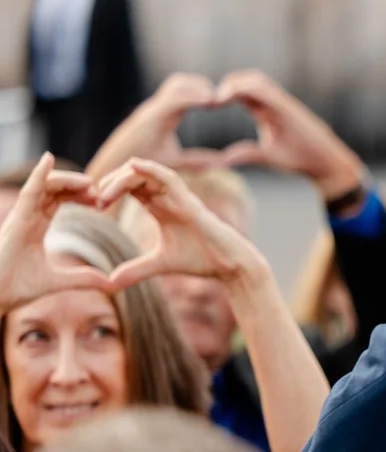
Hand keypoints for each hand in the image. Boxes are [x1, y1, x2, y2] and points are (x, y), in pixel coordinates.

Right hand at [0, 154, 111, 312]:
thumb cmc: (18, 287)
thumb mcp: (58, 281)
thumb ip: (82, 279)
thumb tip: (110, 284)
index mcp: (35, 226)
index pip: (57, 201)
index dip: (77, 196)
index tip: (98, 199)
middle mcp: (27, 217)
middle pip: (53, 190)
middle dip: (76, 186)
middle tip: (99, 190)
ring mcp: (21, 216)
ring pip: (43, 186)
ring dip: (67, 180)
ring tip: (89, 183)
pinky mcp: (16, 218)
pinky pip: (28, 191)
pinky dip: (38, 175)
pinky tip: (48, 160)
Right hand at [86, 73, 226, 180]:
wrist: (115, 176)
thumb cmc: (142, 170)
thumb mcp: (175, 163)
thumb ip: (196, 160)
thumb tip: (221, 162)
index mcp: (162, 116)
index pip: (182, 93)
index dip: (202, 92)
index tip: (223, 100)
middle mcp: (155, 109)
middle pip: (179, 82)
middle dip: (201, 84)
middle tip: (225, 95)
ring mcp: (151, 112)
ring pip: (176, 86)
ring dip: (198, 88)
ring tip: (217, 99)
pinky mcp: (149, 118)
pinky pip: (173, 100)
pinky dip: (193, 97)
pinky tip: (209, 102)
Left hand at [97, 158, 271, 291]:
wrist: (227, 263)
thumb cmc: (199, 260)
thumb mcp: (159, 264)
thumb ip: (134, 270)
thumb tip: (109, 284)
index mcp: (158, 206)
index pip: (128, 188)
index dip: (107, 192)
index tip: (91, 207)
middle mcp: (166, 196)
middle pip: (131, 177)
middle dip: (108, 184)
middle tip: (92, 200)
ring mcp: (178, 195)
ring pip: (144, 173)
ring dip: (121, 179)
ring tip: (104, 193)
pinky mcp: (188, 198)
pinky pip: (167, 176)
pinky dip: (150, 168)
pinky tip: (133, 166)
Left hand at [213, 70, 365, 201]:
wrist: (324, 164)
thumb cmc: (299, 159)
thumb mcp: (266, 155)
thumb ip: (245, 153)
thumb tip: (222, 159)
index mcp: (267, 110)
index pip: (243, 91)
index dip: (225, 94)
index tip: (209, 105)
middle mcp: (274, 102)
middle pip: (247, 79)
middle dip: (227, 84)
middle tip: (208, 98)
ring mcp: (282, 102)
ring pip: (254, 79)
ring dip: (233, 83)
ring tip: (217, 97)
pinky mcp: (287, 105)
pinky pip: (262, 88)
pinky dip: (243, 88)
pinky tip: (227, 97)